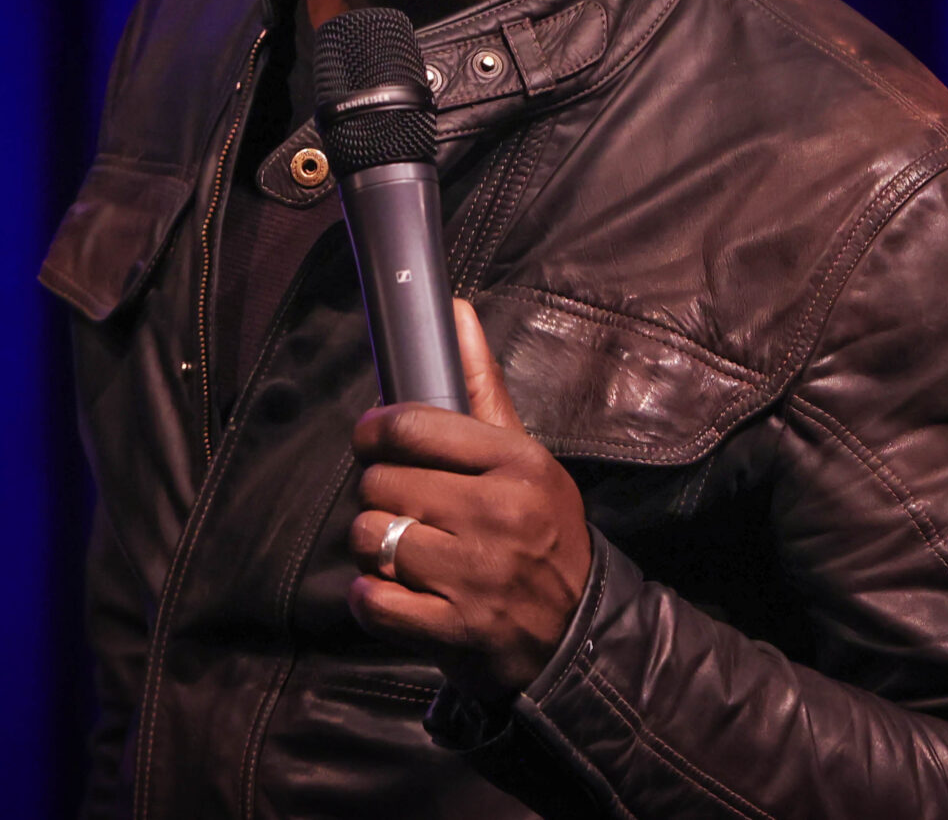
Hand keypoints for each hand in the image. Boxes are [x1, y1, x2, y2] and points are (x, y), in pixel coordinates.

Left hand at [348, 299, 591, 699]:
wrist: (577, 637)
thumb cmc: (543, 536)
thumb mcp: (526, 459)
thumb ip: (483, 388)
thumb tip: (456, 311)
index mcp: (515, 464)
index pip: (412, 426)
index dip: (375, 432)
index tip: (373, 441)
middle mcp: (497, 515)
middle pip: (382, 484)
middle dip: (381, 497)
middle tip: (405, 510)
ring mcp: (476, 576)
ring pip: (370, 537)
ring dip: (375, 549)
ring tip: (404, 553)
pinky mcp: (454, 630)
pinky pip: (372, 600)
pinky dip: (373, 599)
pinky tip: (398, 594)